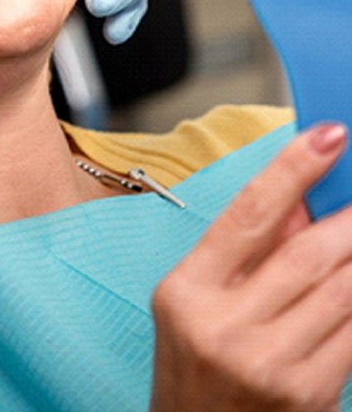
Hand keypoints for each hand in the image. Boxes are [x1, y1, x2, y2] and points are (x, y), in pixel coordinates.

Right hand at [151, 123, 351, 411]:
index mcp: (186, 290)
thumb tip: (301, 200)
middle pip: (308, 252)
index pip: (248, 214)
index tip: (329, 135)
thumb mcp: (198, 297)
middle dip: (351, 215)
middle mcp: (224, 327)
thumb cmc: (192, 363)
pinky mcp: (307, 394)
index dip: (292, 168)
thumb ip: (246, 247)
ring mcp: (268, 365)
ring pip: (344, 290)